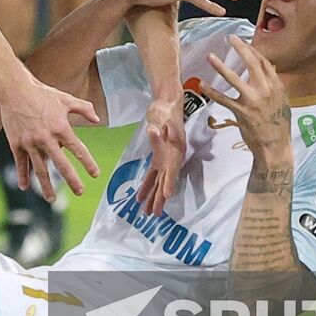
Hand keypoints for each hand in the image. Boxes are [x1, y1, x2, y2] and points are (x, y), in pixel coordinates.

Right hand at [0, 76, 100, 201]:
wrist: (14, 90)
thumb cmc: (41, 93)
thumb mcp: (65, 98)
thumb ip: (83, 109)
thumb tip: (97, 119)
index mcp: (61, 127)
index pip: (78, 149)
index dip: (87, 163)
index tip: (95, 174)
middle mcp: (46, 138)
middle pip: (61, 164)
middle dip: (72, 180)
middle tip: (80, 191)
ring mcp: (30, 142)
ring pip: (40, 169)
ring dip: (46, 185)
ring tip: (51, 198)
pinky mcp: (16, 143)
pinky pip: (21, 163)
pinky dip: (23, 175)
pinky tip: (25, 187)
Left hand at [135, 97, 185, 215]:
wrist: (168, 101)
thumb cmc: (164, 108)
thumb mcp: (160, 116)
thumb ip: (157, 126)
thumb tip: (152, 131)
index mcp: (175, 149)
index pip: (172, 169)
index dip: (169, 182)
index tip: (166, 196)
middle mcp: (173, 157)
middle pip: (166, 180)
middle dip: (160, 198)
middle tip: (154, 214)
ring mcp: (166, 157)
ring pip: (159, 181)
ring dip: (153, 196)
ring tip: (147, 213)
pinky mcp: (159, 156)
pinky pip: (153, 174)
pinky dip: (147, 186)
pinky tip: (140, 197)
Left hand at [204, 35, 291, 158]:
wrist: (275, 146)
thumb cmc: (278, 124)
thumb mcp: (282, 101)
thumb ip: (274, 84)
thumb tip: (268, 67)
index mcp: (276, 87)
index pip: (264, 62)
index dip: (253, 50)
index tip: (242, 42)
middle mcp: (266, 91)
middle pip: (252, 64)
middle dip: (240, 48)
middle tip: (229, 38)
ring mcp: (253, 101)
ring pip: (234, 79)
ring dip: (221, 67)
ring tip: (210, 56)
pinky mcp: (241, 112)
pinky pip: (223, 99)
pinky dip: (212, 91)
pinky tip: (203, 84)